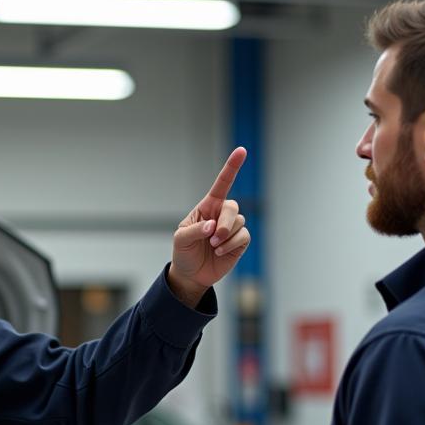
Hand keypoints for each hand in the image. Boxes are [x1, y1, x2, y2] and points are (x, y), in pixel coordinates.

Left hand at [168, 147, 249, 305]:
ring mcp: (232, 228)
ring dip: (225, 236)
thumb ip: (195, 230)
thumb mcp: (181, 239)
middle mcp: (222, 214)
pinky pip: (244, 236)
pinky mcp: (239, 242)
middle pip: (232, 207)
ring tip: (212, 246)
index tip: (242, 150)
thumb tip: (213, 226)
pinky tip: (219, 251)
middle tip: (214, 237)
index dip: (232, 167)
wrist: (191, 274)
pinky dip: (231, 244)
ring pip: (239, 222)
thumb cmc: (184, 252)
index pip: (222, 183)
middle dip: (225, 222)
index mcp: (208, 207)